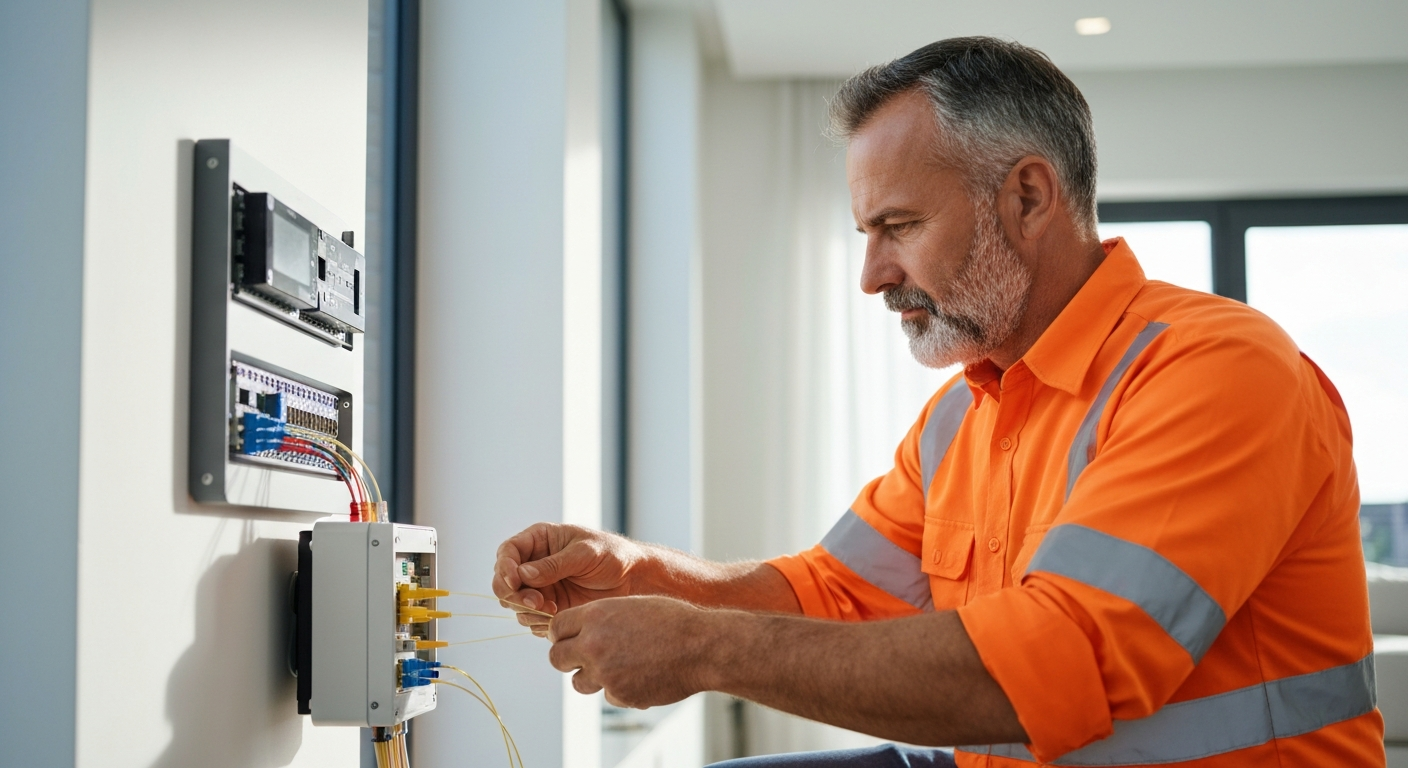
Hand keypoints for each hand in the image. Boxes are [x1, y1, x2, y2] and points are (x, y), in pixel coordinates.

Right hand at [492, 523, 644, 634]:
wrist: (633, 580)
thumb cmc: (612, 555)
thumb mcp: (585, 553)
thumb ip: (554, 564)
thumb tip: (523, 574)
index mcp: (539, 540)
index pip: (507, 553)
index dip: (505, 568)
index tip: (515, 582)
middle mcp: (534, 564)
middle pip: (504, 581)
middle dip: (513, 594)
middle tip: (535, 603)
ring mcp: (540, 587)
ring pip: (514, 604)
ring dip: (526, 611)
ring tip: (551, 610)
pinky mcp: (549, 608)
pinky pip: (530, 620)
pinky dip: (538, 622)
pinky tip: (557, 617)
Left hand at [548, 596, 717, 707]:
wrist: (702, 646)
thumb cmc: (673, 621)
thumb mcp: (632, 605)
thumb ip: (602, 618)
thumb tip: (582, 630)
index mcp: (596, 615)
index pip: (557, 627)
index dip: (563, 633)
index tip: (571, 638)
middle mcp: (594, 644)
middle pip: (557, 658)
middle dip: (568, 658)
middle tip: (584, 657)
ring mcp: (605, 672)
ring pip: (578, 683)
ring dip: (592, 678)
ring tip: (616, 668)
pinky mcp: (620, 694)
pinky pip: (608, 696)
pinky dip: (620, 689)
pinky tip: (642, 676)